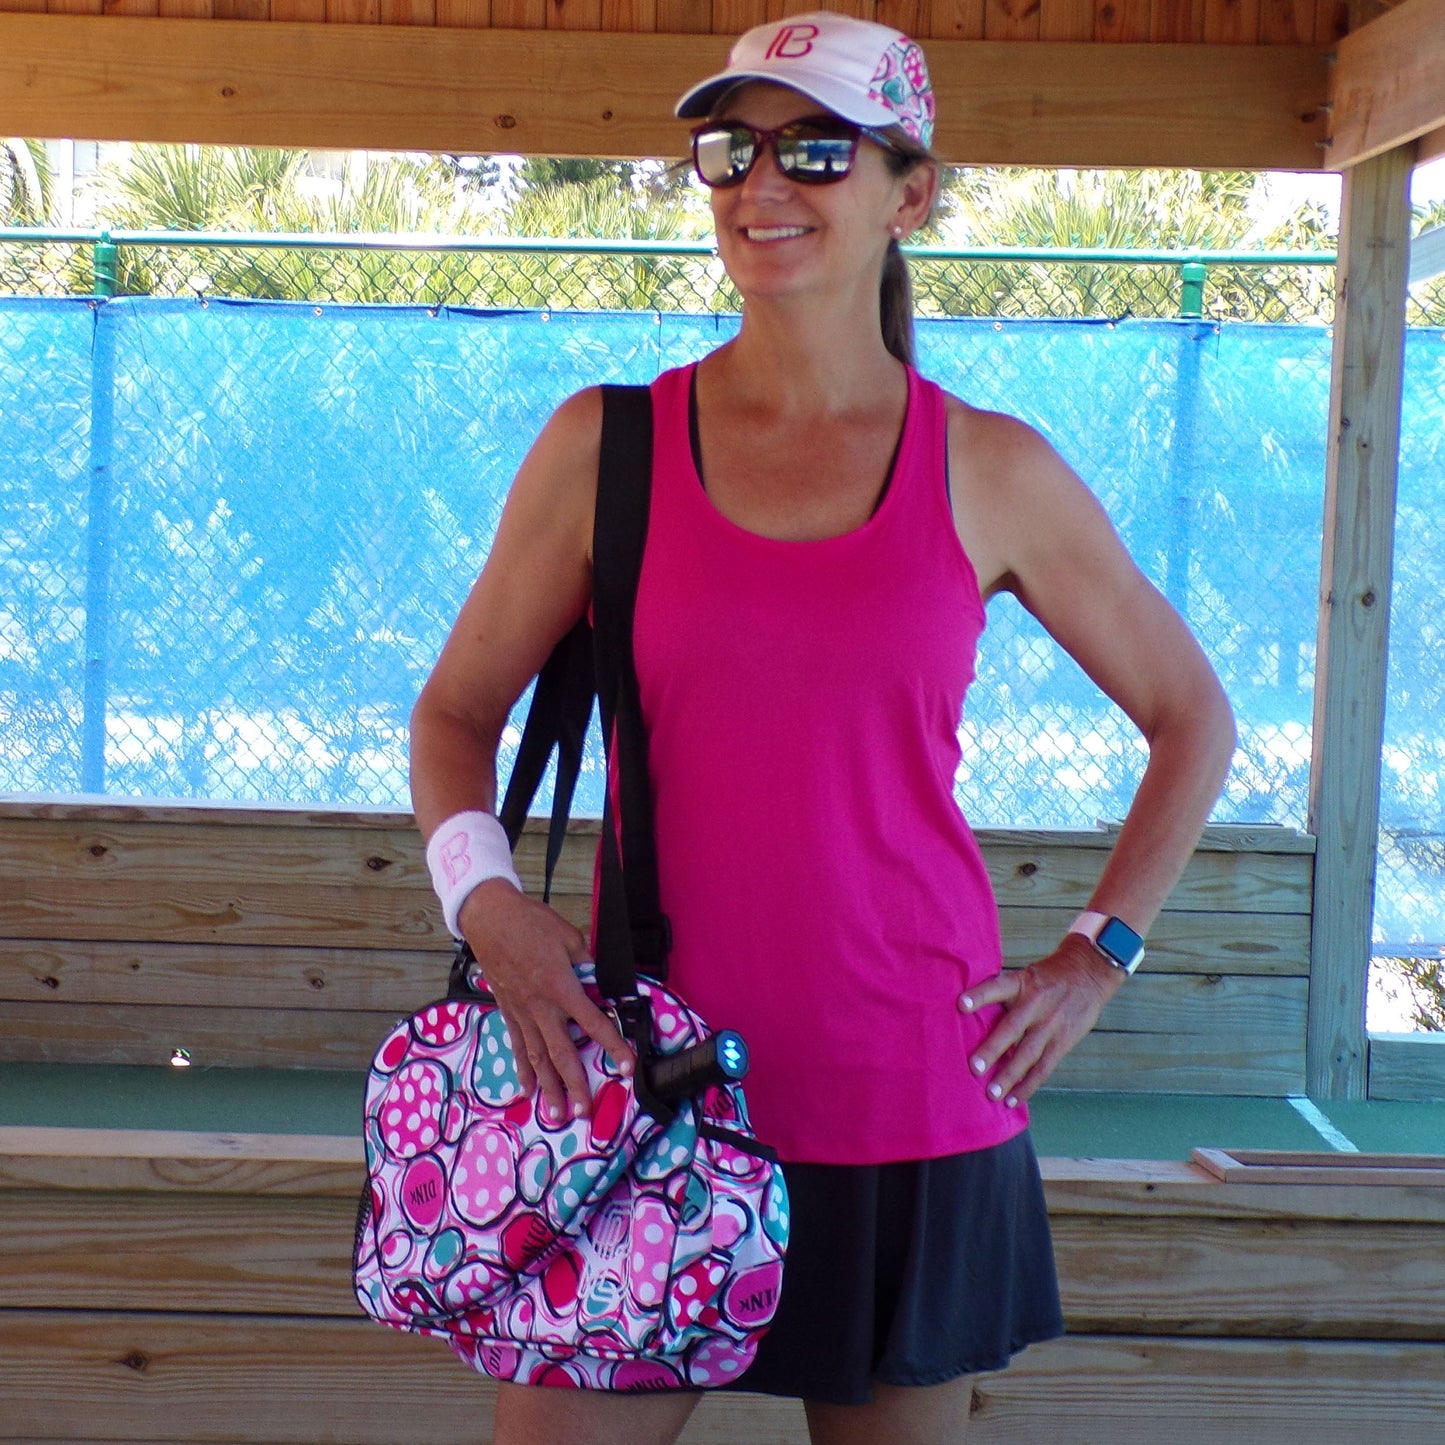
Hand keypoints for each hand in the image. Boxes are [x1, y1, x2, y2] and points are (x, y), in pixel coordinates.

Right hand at [457, 879, 634, 1123]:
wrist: (490, 917)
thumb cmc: (531, 922)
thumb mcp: (569, 937)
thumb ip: (587, 965)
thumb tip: (601, 985)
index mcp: (561, 987)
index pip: (594, 1023)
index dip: (613, 1045)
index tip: (627, 1066)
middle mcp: (541, 1006)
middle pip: (561, 1052)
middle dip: (575, 1083)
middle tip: (585, 1111)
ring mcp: (521, 1012)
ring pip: (537, 1057)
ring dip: (548, 1087)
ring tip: (557, 1114)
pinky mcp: (507, 1011)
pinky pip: (516, 1046)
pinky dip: (521, 1070)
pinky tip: (527, 1091)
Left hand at [958, 935, 1123, 1106]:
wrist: (1090, 972)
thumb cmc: (1047, 977)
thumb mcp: (1026, 975)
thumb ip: (1005, 993)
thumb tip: (971, 1014)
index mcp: (1021, 983)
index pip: (997, 987)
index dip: (979, 996)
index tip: (961, 1005)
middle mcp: (1035, 1004)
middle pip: (1012, 1028)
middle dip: (993, 1049)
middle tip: (974, 1068)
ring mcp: (1051, 1024)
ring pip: (1028, 1054)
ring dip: (1010, 1075)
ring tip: (993, 1094)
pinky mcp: (1063, 1041)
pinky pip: (1044, 1067)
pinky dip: (1029, 1085)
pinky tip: (1015, 1098)